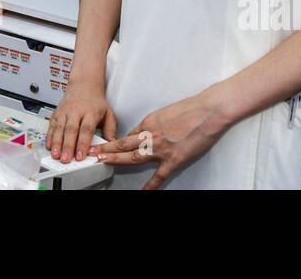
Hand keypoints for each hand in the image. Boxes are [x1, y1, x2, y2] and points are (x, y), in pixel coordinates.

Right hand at [46, 82, 116, 162]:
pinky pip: (51, 125)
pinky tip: (49, 145)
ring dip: (57, 143)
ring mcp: (65, 111)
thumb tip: (111, 144)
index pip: (86, 130)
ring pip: (59, 128)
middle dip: (67, 146)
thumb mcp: (108, 113)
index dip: (82, 144)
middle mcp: (76, 111)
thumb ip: (110, 129)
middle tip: (66, 159)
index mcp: (90, 112)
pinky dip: (49, 136)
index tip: (80, 156)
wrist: (84, 84)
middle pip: (71, 130)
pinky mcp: (57, 112)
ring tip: (56, 155)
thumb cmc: (95, 101)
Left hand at [95, 93, 227, 189]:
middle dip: (106, 149)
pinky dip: (150, 186)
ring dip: (116, 160)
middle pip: (123, 144)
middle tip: (92, 152)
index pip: (128, 134)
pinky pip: (158, 176)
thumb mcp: (166, 112)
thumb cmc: (191, 108)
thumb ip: (155, 124)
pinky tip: (143, 192)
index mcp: (149, 122)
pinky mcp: (173, 160)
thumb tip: (148, 133)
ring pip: (132, 157)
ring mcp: (160, 149)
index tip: (107, 145)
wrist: (208, 111)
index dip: (116, 141)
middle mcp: (150, 135)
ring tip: (103, 163)